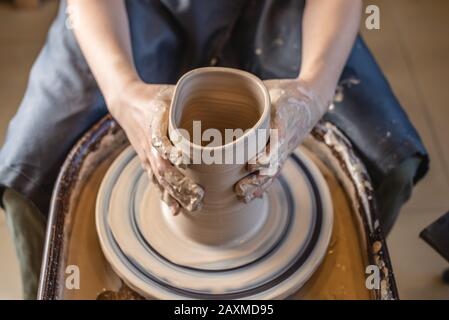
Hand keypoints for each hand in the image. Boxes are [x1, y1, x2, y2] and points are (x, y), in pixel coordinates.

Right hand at [108, 80, 203, 213]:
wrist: (126, 102)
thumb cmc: (155, 96)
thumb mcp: (171, 93)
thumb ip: (190, 101)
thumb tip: (222, 103)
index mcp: (156, 124)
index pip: (163, 144)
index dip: (174, 156)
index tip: (187, 165)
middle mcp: (150, 144)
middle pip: (163, 169)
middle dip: (180, 185)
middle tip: (200, 198)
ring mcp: (147, 155)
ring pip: (160, 179)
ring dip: (175, 195)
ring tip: (192, 209)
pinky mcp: (146, 161)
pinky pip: (155, 181)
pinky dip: (165, 196)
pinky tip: (176, 209)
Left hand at [235, 78, 329, 202]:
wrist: (310, 101)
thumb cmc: (285, 94)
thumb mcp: (270, 90)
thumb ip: (252, 95)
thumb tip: (222, 91)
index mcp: (282, 121)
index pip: (276, 143)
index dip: (265, 157)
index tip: (250, 164)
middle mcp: (285, 140)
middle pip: (273, 165)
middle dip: (256, 179)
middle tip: (239, 189)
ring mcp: (285, 150)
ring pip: (273, 172)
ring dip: (259, 186)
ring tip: (242, 196)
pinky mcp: (282, 154)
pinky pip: (275, 172)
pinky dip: (264, 184)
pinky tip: (252, 196)